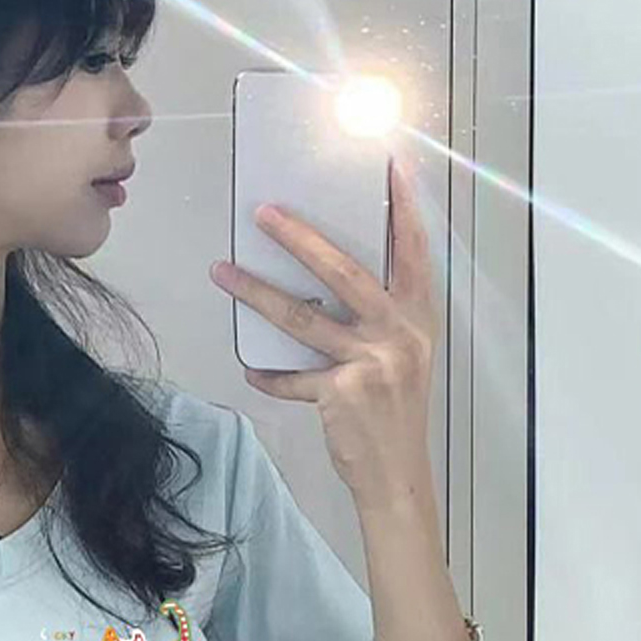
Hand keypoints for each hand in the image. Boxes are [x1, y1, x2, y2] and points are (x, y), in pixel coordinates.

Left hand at [208, 152, 439, 508]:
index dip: (404, 209)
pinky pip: (291, 376)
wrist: (397, 474)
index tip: (391, 166)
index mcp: (418, 318)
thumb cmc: (395, 412)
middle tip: (263, 212)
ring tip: (222, 272)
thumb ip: (378, 319)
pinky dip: (268, 374)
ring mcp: (372, 362)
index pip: (413, 252)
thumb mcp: (403, 357)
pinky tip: (252, 368)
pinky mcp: (342, 392)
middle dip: (300, 238)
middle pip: (344, 272)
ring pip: (302, 316)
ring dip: (256, 292)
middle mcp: (399, 333)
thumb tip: (325, 286)